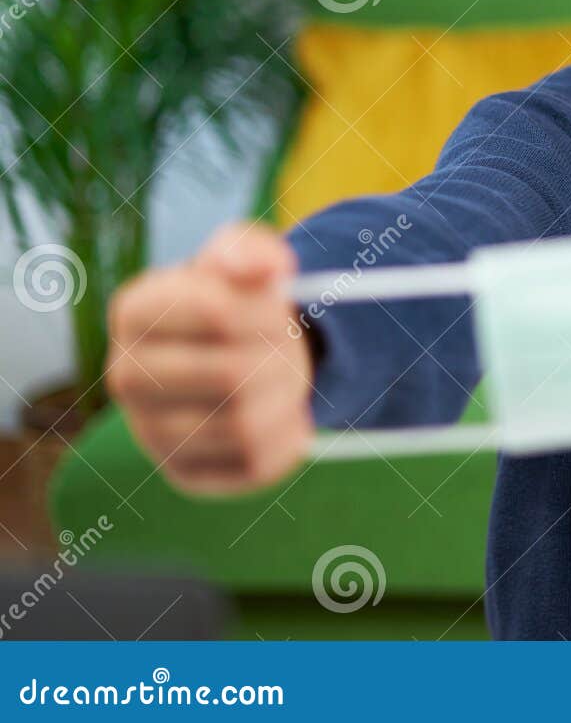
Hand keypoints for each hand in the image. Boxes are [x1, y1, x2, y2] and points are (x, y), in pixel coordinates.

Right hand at [106, 223, 312, 495]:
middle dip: (282, 357)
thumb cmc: (239, 299)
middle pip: (233, 375)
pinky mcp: (186, 474)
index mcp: (135, 312)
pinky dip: (290, 437)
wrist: (237, 354)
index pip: (217, 311)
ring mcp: (151, 432)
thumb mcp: (244, 256)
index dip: (270, 309)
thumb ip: (250, 248)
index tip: (282, 305)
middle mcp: (128, 377)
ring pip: (245, 426)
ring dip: (289, 397)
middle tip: (291, 345)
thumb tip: (261, 270)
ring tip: (290, 376)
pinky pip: (255, 466)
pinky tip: (286, 413)